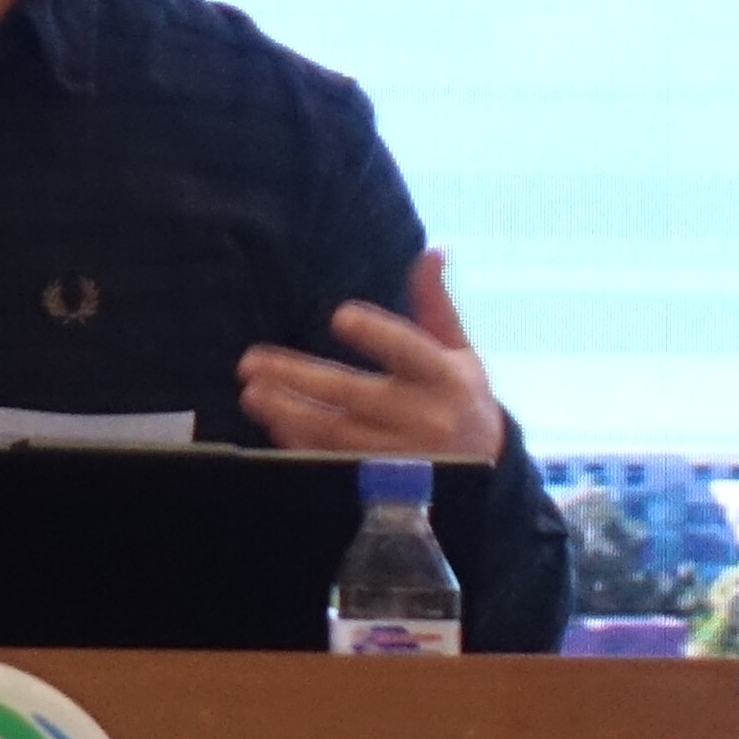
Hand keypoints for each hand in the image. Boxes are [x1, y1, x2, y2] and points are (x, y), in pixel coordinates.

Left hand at [235, 250, 508, 463]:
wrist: (487, 478)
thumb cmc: (462, 401)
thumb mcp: (460, 353)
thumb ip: (437, 305)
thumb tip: (432, 252)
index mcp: (445, 378)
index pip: (409, 351)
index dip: (377, 334)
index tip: (341, 316)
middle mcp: (426, 418)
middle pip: (354, 396)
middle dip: (300, 379)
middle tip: (251, 363)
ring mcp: (402, 458)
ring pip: (336, 435)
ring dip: (289, 414)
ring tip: (252, 394)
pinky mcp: (384, 486)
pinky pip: (334, 465)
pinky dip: (301, 446)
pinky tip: (274, 425)